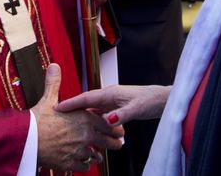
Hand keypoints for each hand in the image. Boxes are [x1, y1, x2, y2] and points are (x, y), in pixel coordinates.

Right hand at [32, 64, 123, 171]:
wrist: (25, 140)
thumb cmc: (36, 120)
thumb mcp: (47, 100)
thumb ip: (54, 83)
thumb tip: (54, 66)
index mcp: (83, 118)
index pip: (106, 123)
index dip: (113, 126)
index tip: (118, 129)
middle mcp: (85, 134)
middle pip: (108, 141)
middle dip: (114, 142)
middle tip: (118, 143)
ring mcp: (79, 150)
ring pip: (96, 155)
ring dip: (97, 155)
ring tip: (99, 155)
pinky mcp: (70, 163)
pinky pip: (84, 166)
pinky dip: (84, 164)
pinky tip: (83, 162)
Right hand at [55, 84, 170, 125]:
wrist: (163, 99)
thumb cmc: (151, 101)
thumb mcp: (136, 109)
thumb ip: (121, 115)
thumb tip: (108, 121)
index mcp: (110, 93)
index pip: (86, 98)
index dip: (71, 103)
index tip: (57, 107)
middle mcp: (109, 95)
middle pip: (86, 102)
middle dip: (72, 108)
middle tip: (58, 116)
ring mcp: (113, 100)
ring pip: (93, 108)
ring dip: (82, 114)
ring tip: (69, 123)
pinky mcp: (117, 106)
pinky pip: (100, 113)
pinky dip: (93, 118)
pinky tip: (90, 126)